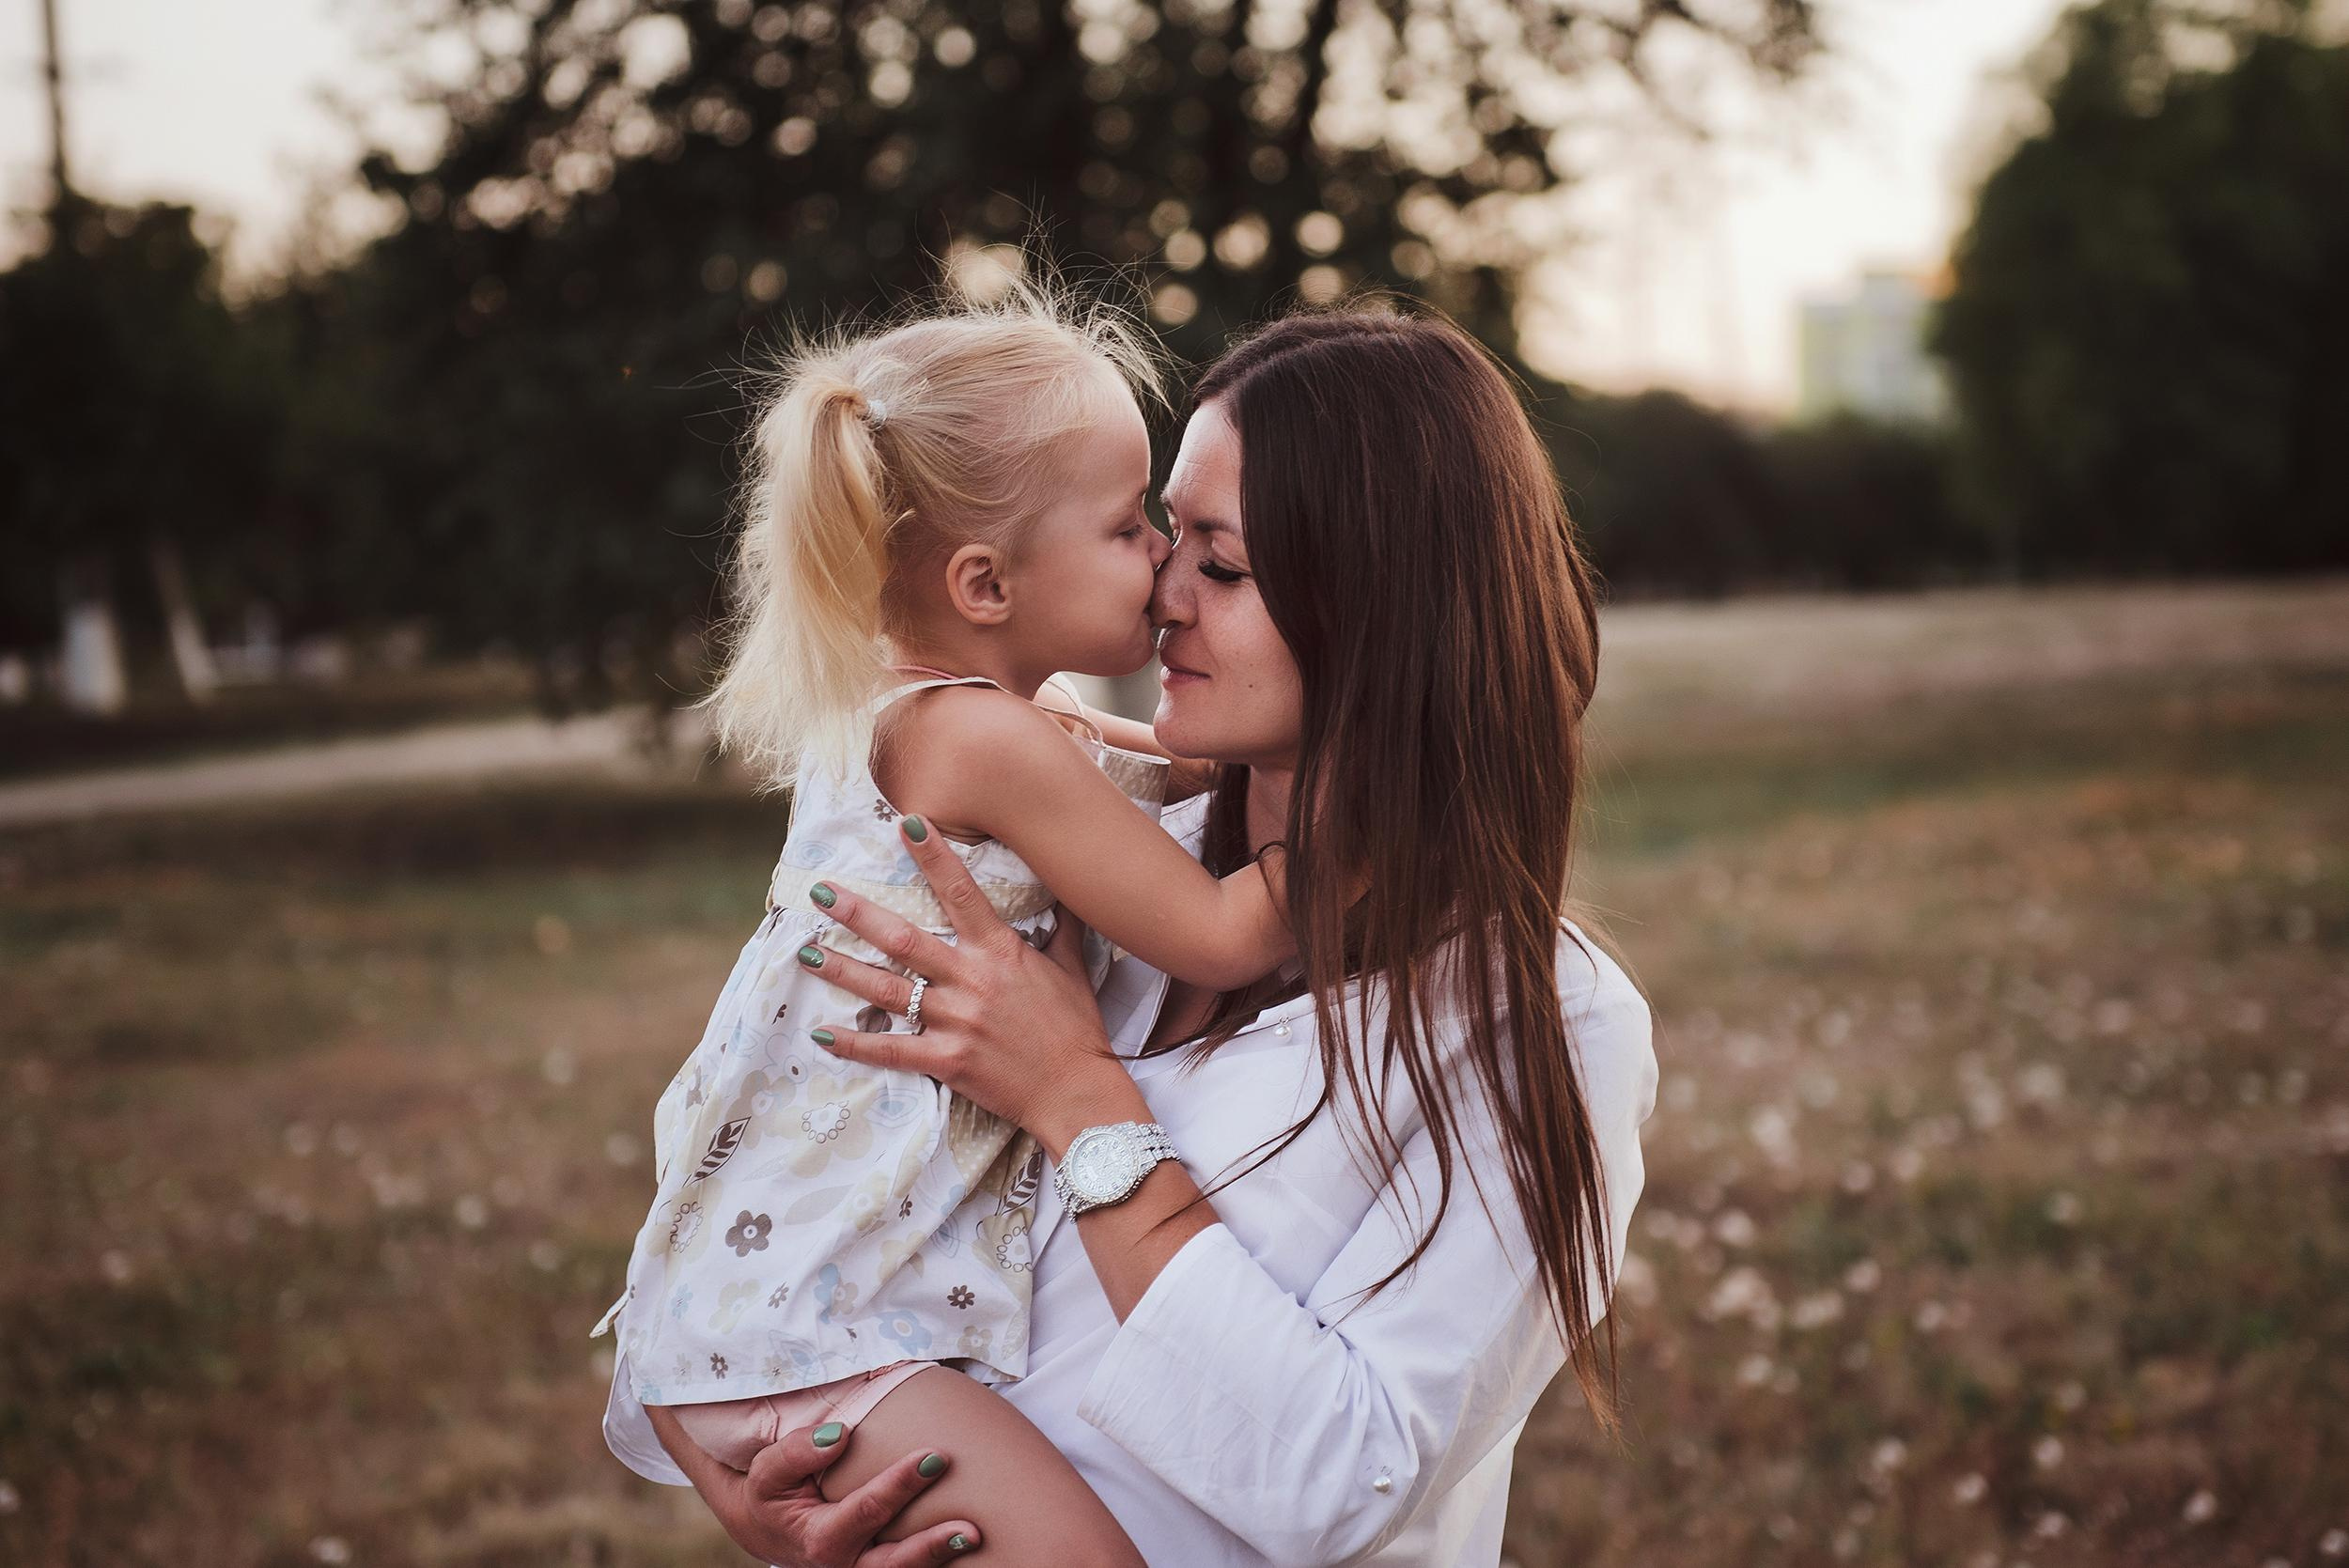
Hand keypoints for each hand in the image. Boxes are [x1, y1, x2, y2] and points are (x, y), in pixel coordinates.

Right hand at [646, 1404, 979, 1565]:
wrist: (768, 1533)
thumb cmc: (746, 1473)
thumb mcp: (714, 1446)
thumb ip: (691, 1412)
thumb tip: (647, 1364)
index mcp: (763, 1503)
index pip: (778, 1474)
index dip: (803, 1454)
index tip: (837, 1431)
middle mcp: (802, 1541)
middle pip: (842, 1532)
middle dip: (886, 1499)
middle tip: (930, 1460)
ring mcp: (841, 1563)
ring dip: (926, 1550)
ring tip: (970, 1529)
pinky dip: (935, 1562)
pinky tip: (977, 1540)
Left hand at [796, 816, 1151, 1154]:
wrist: (1077, 1090)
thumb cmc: (1076, 1028)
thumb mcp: (1072, 968)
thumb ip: (1062, 926)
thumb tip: (1067, 889)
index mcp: (999, 952)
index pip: (961, 893)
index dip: (933, 857)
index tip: (907, 824)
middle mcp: (971, 980)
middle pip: (903, 940)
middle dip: (858, 914)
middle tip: (819, 893)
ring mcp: (955, 1022)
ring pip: (886, 990)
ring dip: (843, 970)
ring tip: (806, 953)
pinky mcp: (946, 1060)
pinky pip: (890, 1050)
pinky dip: (853, 1044)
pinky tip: (821, 1033)